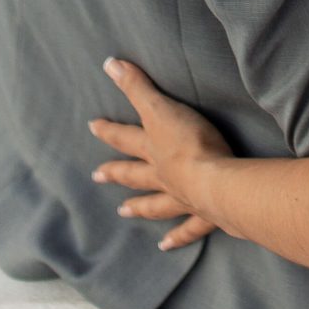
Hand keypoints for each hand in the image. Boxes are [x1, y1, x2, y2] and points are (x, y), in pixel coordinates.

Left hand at [89, 56, 234, 250]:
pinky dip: (178, 237)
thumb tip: (108, 62)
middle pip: (135, 174)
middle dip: (117, 173)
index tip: (92, 125)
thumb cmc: (193, 142)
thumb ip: (138, 86)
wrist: (216, 182)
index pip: (126, 137)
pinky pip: (188, 228)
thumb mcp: (162, 107)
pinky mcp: (204, 214)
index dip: (109, 130)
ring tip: (124, 212)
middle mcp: (162, 175)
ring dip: (140, 206)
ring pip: (155, 203)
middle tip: (97, 176)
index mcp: (155, 149)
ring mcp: (181, 197)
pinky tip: (166, 245)